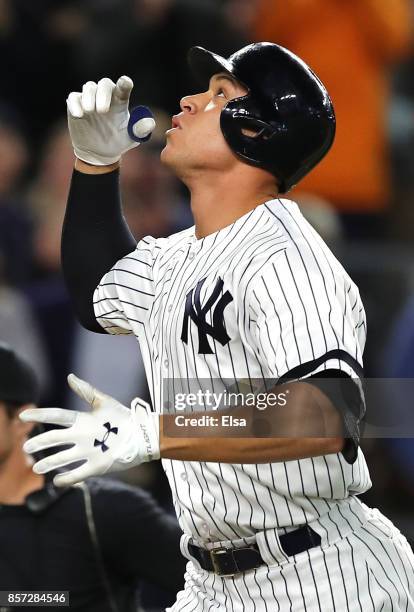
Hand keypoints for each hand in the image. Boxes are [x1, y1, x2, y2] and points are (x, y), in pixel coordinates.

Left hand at [19, 374, 159, 486]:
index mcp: (84, 419)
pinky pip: (76, 475)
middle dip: (37, 442)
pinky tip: (56, 481)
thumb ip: (86, 391)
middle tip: (25, 446)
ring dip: (47, 463)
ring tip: (36, 468)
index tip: (23, 415)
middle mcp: (83, 435)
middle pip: (53, 438)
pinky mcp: (97, 467)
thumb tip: (70, 376)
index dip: (39, 414)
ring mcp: (89, 452)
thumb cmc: (124, 418)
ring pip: (61, 459)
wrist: (145, 436)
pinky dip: (64, 479)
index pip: (56, 415)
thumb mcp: (104, 402)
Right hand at [67, 76, 155, 165]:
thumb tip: (150, 123)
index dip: (124, 83)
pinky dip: (75, 104)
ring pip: (89, 87)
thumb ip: (140, 130)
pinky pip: (74, 98)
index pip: (123, 88)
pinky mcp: (76, 105)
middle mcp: (105, 97)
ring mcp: (90, 99)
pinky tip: (79, 114)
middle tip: (103, 110)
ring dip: (89, 97)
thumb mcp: (131, 138)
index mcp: (120, 101)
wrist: (99, 152)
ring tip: (90, 111)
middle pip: (104, 84)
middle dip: (103, 94)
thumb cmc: (117, 141)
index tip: (126, 82)